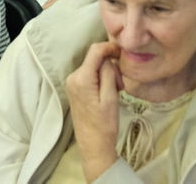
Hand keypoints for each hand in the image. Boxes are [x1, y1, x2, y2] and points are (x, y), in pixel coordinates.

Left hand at [64, 42, 122, 179]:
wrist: (94, 146)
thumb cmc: (104, 124)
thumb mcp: (110, 97)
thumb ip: (108, 73)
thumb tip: (108, 57)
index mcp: (81, 78)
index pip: (95, 50)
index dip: (110, 47)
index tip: (123, 53)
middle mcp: (72, 77)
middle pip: (95, 59)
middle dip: (110, 66)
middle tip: (121, 85)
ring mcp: (72, 84)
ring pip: (93, 67)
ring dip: (107, 74)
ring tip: (116, 91)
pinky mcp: (75, 89)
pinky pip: (90, 75)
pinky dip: (101, 79)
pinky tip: (108, 93)